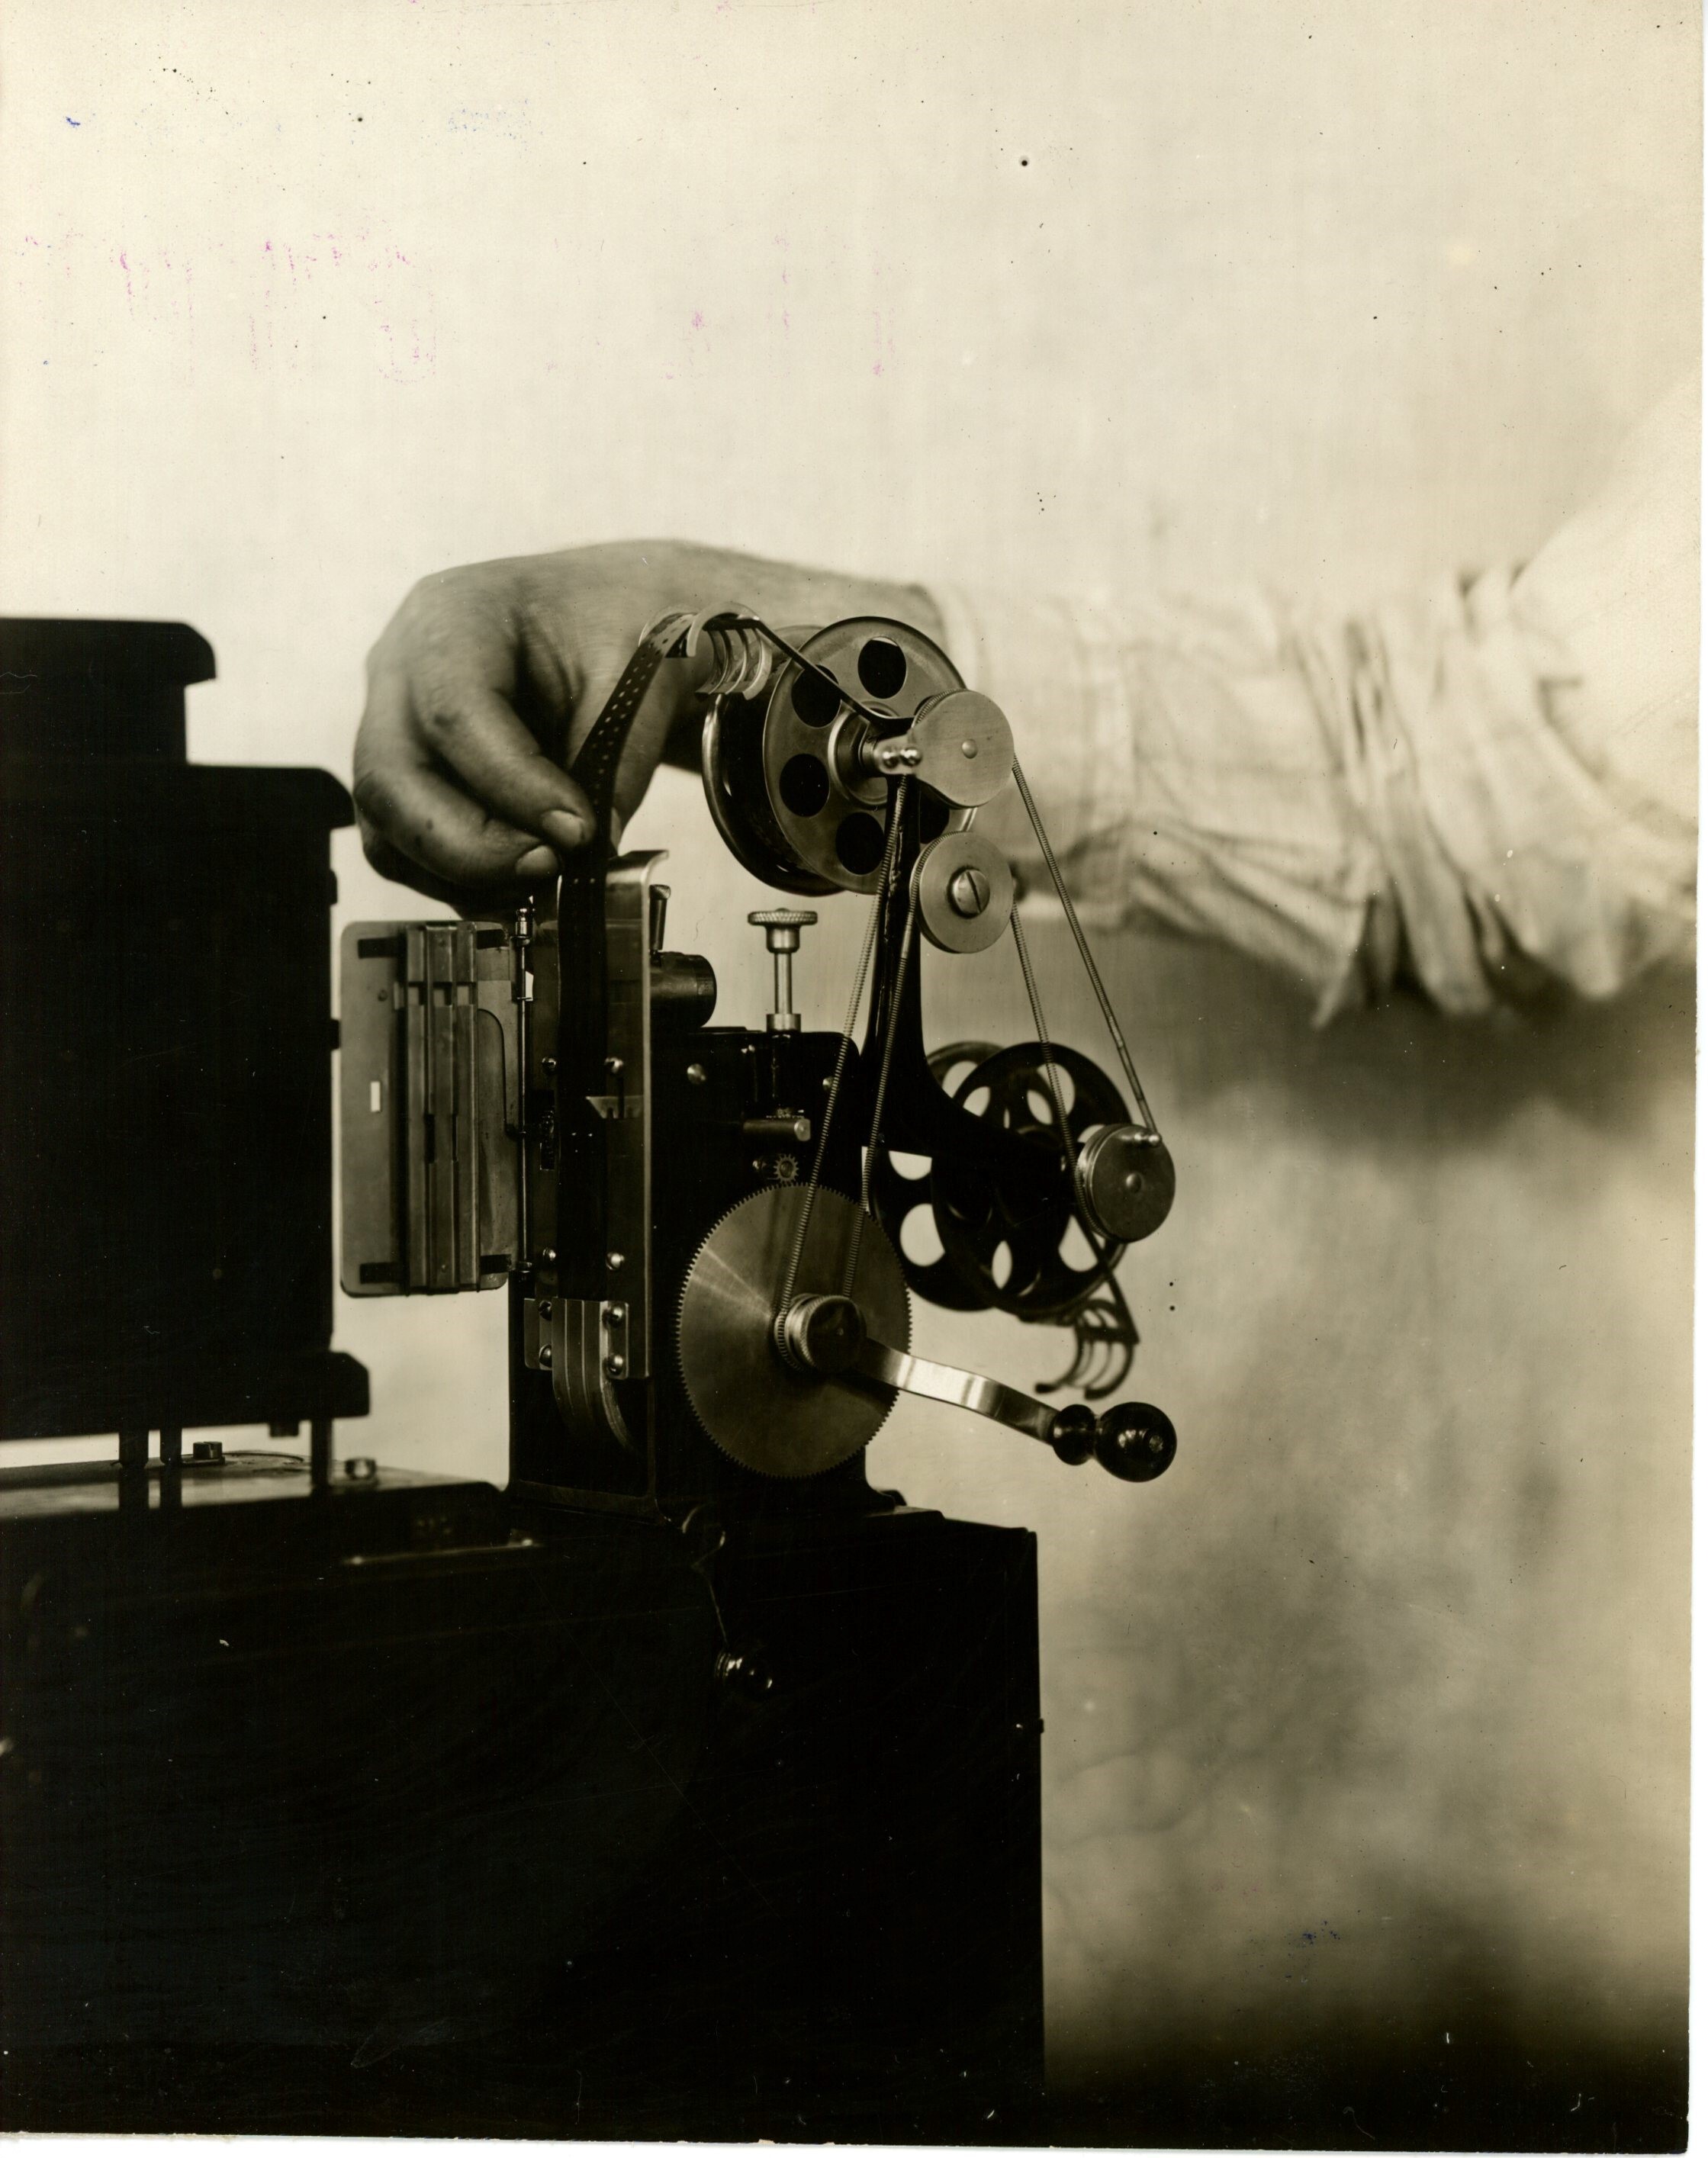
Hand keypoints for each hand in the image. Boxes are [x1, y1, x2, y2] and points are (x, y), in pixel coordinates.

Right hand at [353, 540, 943, 905]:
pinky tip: (533, 880)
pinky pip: (414, 845)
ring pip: (392, 823)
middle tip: (556, 872)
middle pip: (393, 779)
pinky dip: (464, 875)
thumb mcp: (671, 668)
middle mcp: (408, 665)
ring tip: (549, 883)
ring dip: (465, 869)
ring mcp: (406, 724)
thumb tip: (635, 826)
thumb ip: (648, 741)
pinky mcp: (427, 777)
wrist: (665, 622)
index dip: (511, 786)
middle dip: (474, 841)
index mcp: (457, 616)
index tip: (578, 831)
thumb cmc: (665, 627)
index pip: (453, 714)